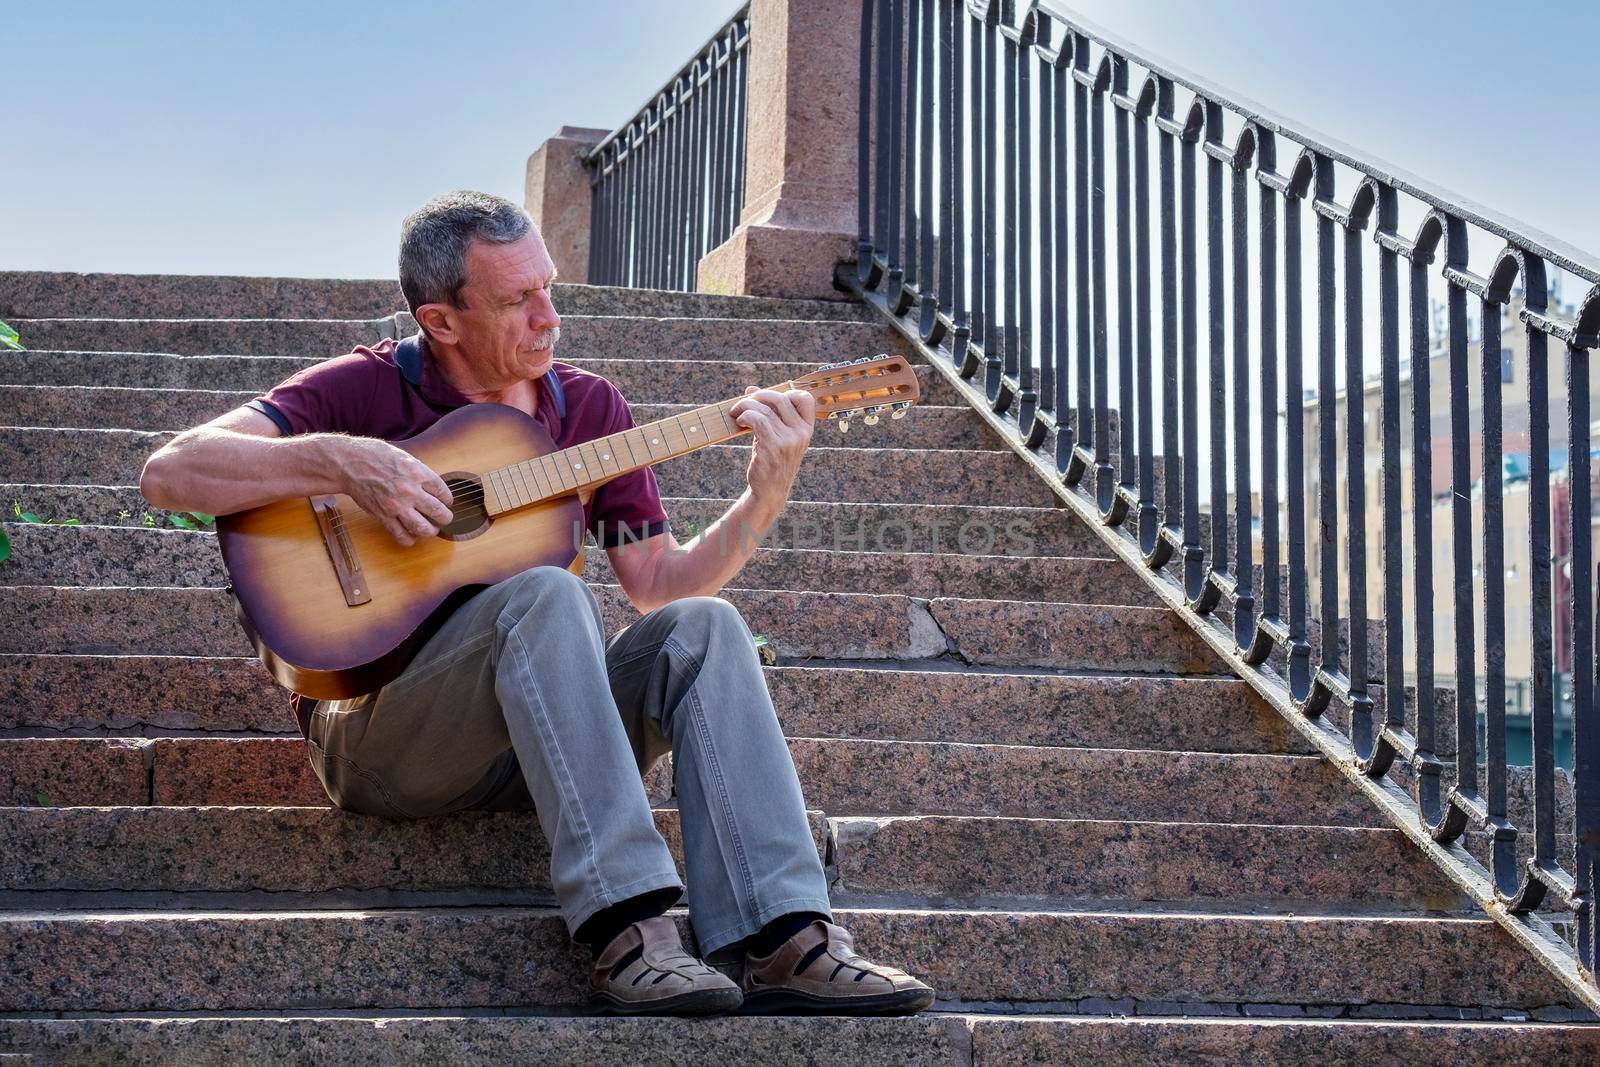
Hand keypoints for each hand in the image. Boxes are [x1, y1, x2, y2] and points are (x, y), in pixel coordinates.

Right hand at [339, 438, 453, 545]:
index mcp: (417, 473)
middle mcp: (409, 491)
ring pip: (422, 528)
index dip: (448, 499)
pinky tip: (412, 536)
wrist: (349, 464)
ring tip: (431, 529)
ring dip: (431, 531)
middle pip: (438, 512)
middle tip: (445, 518)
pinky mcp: (383, 516)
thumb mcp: (404, 457)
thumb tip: (433, 486)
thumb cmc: (375, 456)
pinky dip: (409, 539)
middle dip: (446, 518)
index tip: (446, 501)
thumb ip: (420, 472)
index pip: (443, 492)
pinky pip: (400, 534)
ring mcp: (396, 506)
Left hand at [729, 385, 814, 509]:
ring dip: (745, 406)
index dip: (786, 392)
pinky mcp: (772, 446)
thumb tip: (751, 389)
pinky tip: (739, 421)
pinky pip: (757, 420)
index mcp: (807, 429)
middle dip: (759, 396)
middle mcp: (801, 433)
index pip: (805, 398)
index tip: (769, 399)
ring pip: (764, 409)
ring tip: (736, 412)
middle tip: (745, 402)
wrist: (770, 491)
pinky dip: (745, 416)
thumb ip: (768, 412)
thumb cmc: (772, 461)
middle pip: (780, 398)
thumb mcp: (777, 436)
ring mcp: (788, 440)